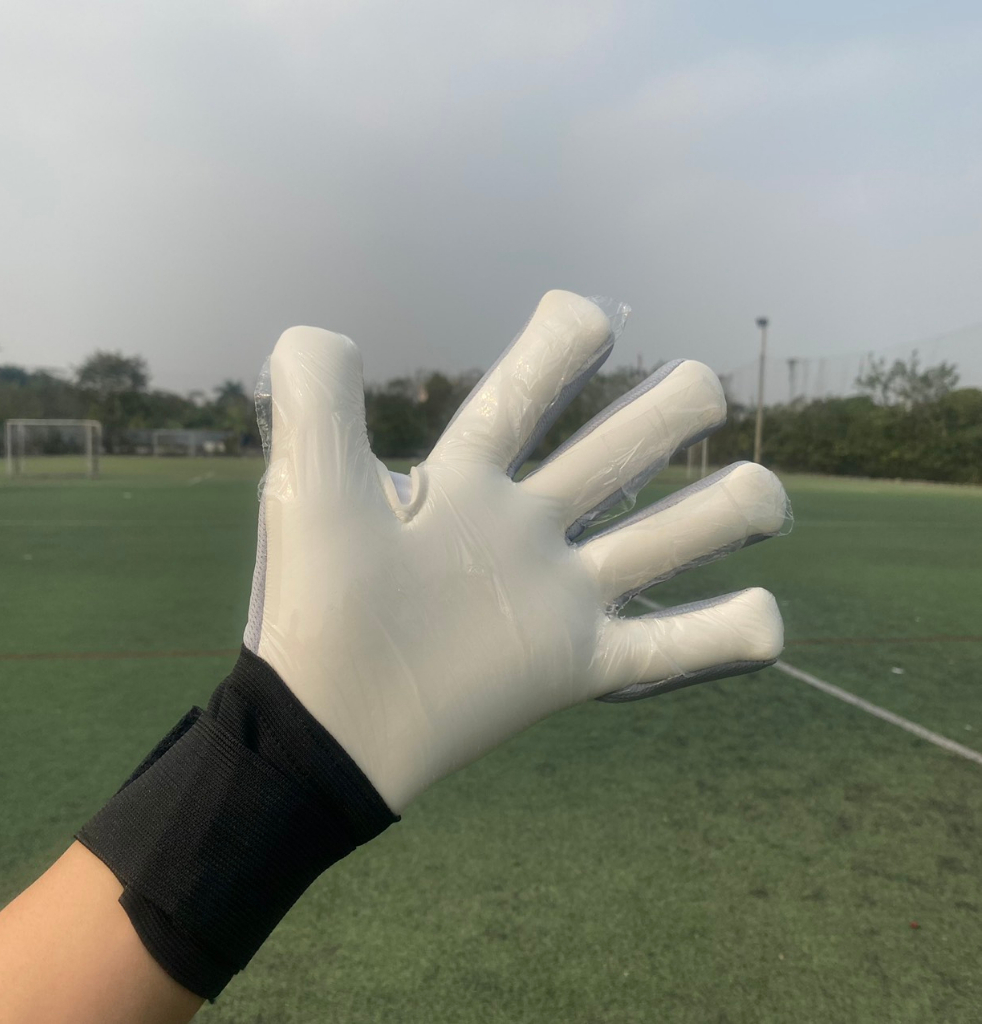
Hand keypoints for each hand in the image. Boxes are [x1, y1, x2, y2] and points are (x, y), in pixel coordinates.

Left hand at [245, 289, 788, 811]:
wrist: (328, 726)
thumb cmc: (317, 606)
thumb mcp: (312, 487)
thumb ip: (315, 398)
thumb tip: (323, 331)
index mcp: (469, 482)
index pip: (526, 396)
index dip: (561, 347)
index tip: (585, 320)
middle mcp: (525, 529)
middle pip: (618, 454)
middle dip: (669, 412)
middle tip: (699, 395)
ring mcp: (557, 598)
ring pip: (662, 543)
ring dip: (723, 514)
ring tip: (763, 496)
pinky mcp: (575, 666)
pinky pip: (665, 651)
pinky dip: (721, 640)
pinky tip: (766, 621)